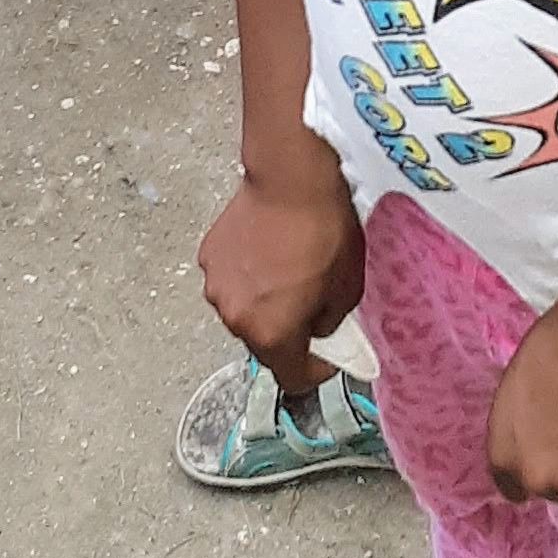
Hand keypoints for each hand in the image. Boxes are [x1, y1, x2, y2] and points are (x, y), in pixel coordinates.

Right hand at [198, 172, 364, 395]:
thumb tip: (319, 330)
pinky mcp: (209, 256)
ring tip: (286, 270)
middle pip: (264, 344)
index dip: (315, 371)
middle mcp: (236, 318)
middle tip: (310, 303)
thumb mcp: (348, 290)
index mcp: (271, 335)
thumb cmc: (324, 231)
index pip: (291, 378)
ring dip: (263, 302)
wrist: (292, 179)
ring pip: (244, 311)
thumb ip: (330, 325)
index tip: (326, 357)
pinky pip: (232, 279)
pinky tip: (267, 250)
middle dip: (287, 331)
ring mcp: (217, 286)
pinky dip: (248, 274)